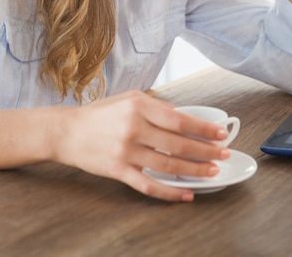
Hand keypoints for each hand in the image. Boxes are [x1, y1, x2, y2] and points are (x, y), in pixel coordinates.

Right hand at [52, 90, 229, 201]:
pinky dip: (170, 192)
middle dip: (206, 150)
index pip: (179, 119)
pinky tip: (186, 194)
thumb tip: (185, 118)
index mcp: (139, 106)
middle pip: (178, 143)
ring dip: (194, 170)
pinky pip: (149, 185)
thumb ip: (157, 107)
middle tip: (223, 154)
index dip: (203, 129)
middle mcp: (134, 128)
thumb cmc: (101, 114)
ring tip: (212, 172)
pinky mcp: (119, 171)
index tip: (220, 133)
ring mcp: (126, 151)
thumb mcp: (129, 99)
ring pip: (168, 165)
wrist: (68, 131)